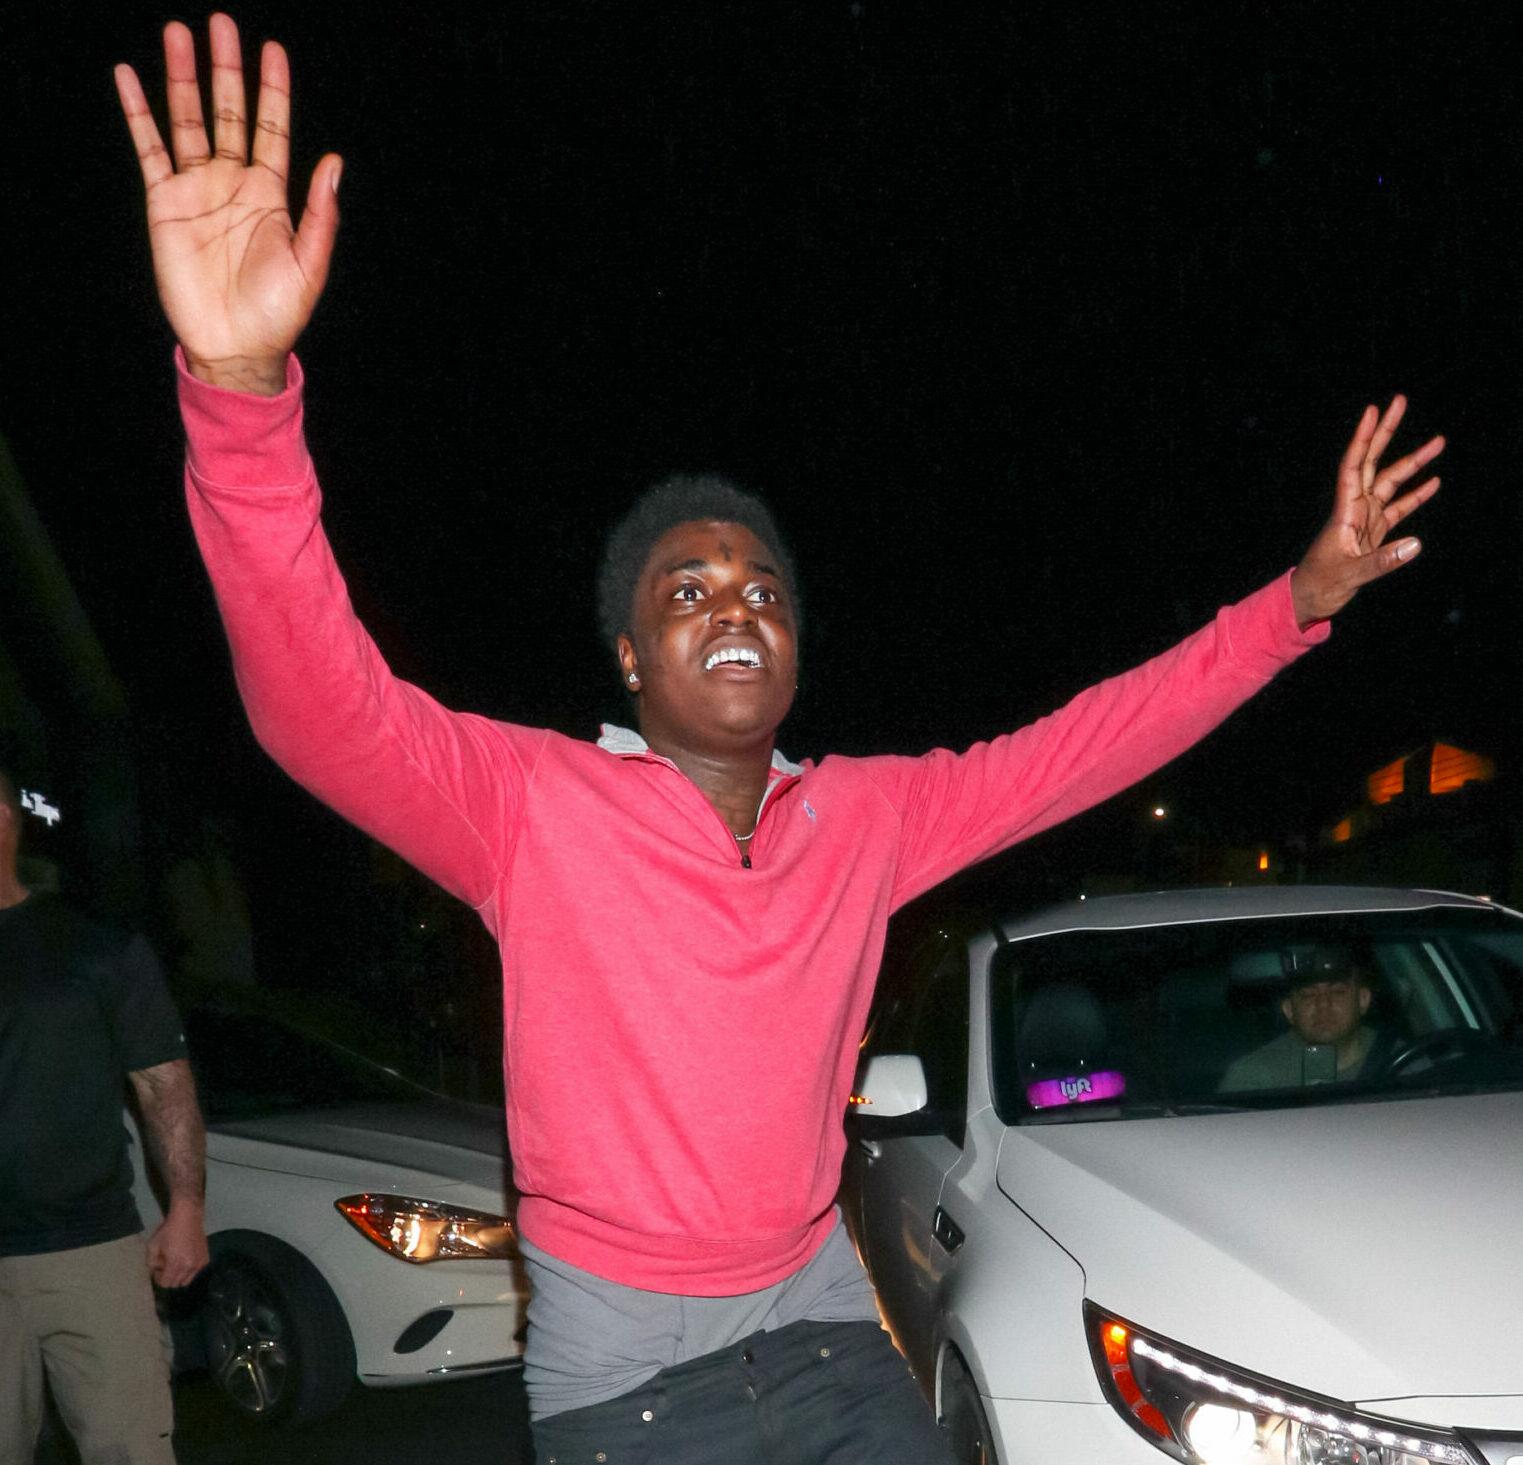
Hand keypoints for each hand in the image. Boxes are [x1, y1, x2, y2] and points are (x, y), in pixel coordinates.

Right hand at [115, 13, 340, 393]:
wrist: (236, 346)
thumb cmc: (279, 312)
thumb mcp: (310, 263)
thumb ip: (320, 213)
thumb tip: (333, 162)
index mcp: (272, 194)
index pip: (272, 127)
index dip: (272, 89)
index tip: (272, 48)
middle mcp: (234, 182)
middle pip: (228, 112)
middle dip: (226, 69)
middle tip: (221, 22)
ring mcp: (198, 189)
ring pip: (187, 120)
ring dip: (183, 77)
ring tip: (178, 33)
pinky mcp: (165, 203)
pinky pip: (149, 148)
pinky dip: (138, 113)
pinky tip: (129, 77)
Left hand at [147, 1204, 208, 1289]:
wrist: (188, 1217)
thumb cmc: (169, 1230)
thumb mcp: (152, 1245)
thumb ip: (151, 1262)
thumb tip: (155, 1270)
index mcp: (175, 1264)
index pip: (166, 1283)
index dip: (159, 1278)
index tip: (158, 1269)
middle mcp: (189, 1267)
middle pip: (176, 1284)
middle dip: (168, 1277)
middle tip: (166, 1265)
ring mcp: (199, 1263)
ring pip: (186, 1280)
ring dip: (179, 1276)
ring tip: (176, 1263)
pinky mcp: (205, 1259)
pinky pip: (195, 1272)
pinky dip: (189, 1270)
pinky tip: (185, 1258)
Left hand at [1291, 396, 1443, 626]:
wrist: (1311, 600)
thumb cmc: (1321, 585)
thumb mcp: (1351, 575)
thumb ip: (1382, 561)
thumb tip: (1416, 544)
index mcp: (1344, 511)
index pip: (1354, 467)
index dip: (1363, 439)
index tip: (1372, 411)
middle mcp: (1355, 508)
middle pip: (1373, 463)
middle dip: (1386, 433)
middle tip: (1399, 402)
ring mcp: (1366, 518)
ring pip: (1391, 483)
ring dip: (1414, 463)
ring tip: (1438, 442)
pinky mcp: (1374, 533)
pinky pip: (1398, 509)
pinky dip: (1415, 496)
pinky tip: (1434, 482)